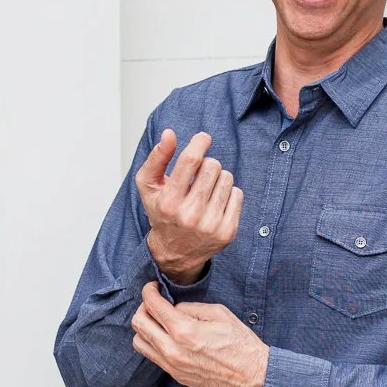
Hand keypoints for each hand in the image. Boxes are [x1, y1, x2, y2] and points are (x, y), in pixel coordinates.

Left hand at [131, 281, 268, 386]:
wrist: (254, 378)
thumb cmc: (242, 346)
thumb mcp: (219, 313)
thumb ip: (190, 308)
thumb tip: (174, 309)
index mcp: (184, 331)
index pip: (152, 306)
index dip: (149, 291)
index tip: (153, 287)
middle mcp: (173, 350)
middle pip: (138, 323)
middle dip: (143, 307)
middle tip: (155, 302)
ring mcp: (172, 366)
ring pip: (139, 342)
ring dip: (145, 327)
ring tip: (159, 320)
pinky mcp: (176, 376)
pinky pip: (152, 356)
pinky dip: (153, 342)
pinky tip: (167, 336)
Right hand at [135, 130, 243, 284]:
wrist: (174, 251)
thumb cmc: (161, 212)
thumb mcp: (148, 185)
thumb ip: (157, 157)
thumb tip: (169, 134)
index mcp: (169, 201)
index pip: (190, 161)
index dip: (199, 143)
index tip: (203, 138)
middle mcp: (190, 215)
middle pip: (212, 165)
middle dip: (206, 164)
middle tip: (198, 176)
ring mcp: (210, 225)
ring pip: (227, 177)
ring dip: (217, 178)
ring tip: (205, 190)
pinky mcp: (227, 231)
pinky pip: (238, 194)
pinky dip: (228, 193)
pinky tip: (215, 202)